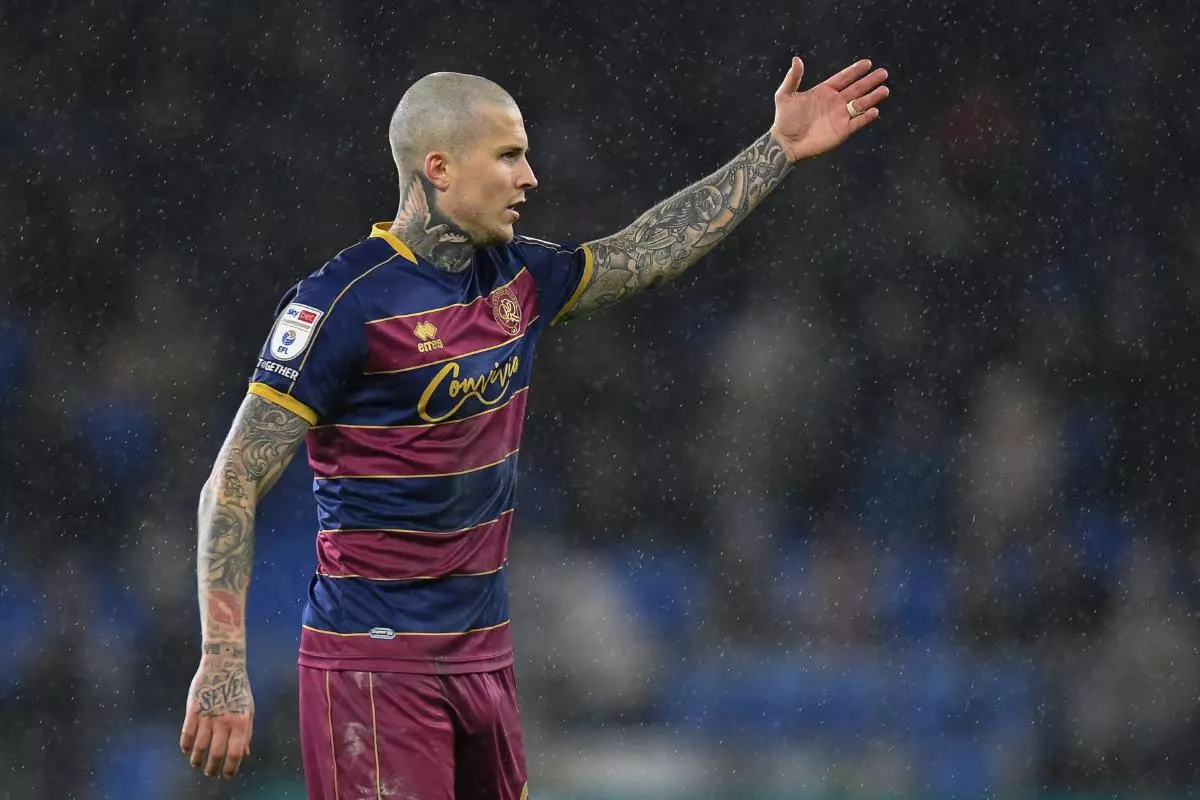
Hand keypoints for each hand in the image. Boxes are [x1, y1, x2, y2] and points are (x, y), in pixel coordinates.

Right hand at [180, 647, 254, 778]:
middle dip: (212, 768)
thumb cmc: (238, 688)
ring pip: (199, 747)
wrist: (224, 664)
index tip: (226, 776)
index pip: (235, 754)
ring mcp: (207, 716)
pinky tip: (187, 750)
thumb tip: (244, 754)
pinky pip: (186, 734)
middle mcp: (224, 722)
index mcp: (241, 722)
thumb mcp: (248, 709)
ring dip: (197, 760)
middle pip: (216, 754)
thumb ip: (246, 732)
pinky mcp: (193, 710)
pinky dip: (186, 746)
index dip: (230, 768)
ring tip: (197, 764)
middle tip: (210, 773)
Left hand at [770, 57, 889, 162]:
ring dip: (872, 97)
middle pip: (857, 89)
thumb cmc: (784, 119)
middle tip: (883, 73)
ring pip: (861, 104)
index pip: (844, 78)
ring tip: (884, 90)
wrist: (786, 143)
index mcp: (824, 91)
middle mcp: (835, 102)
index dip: (855, 70)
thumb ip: (793, 78)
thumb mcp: (785, 95)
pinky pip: (857, 122)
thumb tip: (796, 59)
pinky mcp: (842, 131)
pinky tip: (874, 111)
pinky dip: (866, 117)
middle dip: (870, 81)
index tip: (867, 63)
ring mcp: (840, 116)